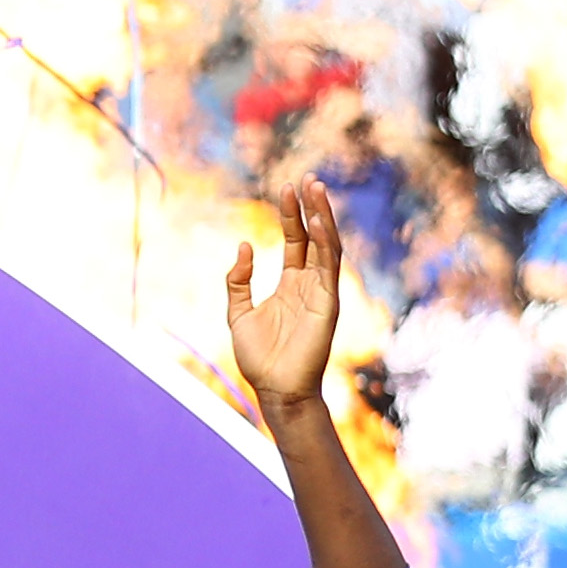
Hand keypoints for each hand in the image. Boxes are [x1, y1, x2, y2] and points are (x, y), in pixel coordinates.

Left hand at [230, 179, 346, 418]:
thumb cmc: (260, 357)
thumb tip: (245, 246)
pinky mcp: (328, 304)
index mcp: (290, 284)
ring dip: (323, 217)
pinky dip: (325, 243)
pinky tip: (319, 222)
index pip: (295, 241)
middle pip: (313, 237)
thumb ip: (238, 280)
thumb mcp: (238, 312)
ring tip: (315, 188)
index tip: (286, 187)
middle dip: (311, 208)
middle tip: (307, 179)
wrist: (275, 389)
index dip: (291, 215)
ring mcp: (321, 292)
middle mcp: (309, 284)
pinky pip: (328, 268)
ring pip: (326, 246)